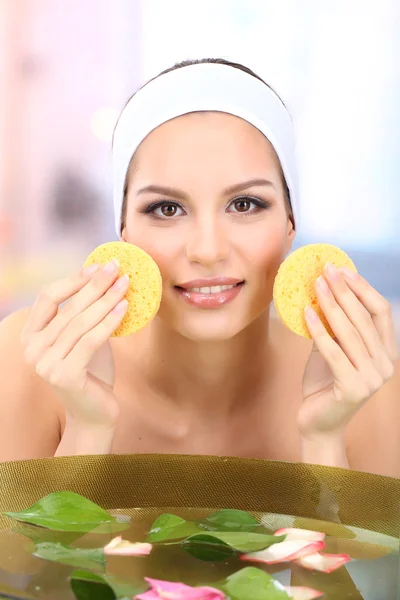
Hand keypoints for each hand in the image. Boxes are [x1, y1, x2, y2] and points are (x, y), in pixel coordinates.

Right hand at [20, 259, 128, 428]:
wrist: (95, 414)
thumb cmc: (91, 373)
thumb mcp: (83, 338)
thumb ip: (84, 314)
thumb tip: (105, 277)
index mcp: (30, 336)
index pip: (47, 297)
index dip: (73, 280)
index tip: (97, 266)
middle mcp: (32, 349)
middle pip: (67, 307)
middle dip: (95, 285)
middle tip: (117, 268)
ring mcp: (45, 364)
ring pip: (80, 323)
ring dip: (106, 299)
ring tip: (126, 284)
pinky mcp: (64, 375)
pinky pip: (91, 340)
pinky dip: (109, 321)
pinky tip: (125, 307)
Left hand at [298, 263, 398, 440]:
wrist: (318, 423)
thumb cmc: (325, 384)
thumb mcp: (332, 349)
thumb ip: (334, 326)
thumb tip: (324, 289)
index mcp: (386, 352)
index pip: (381, 312)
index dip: (363, 288)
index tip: (343, 269)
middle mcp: (385, 364)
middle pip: (365, 318)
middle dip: (344, 291)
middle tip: (326, 270)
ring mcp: (372, 378)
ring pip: (350, 333)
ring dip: (331, 305)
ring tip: (315, 285)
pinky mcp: (353, 388)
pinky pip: (333, 352)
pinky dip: (318, 330)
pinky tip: (306, 312)